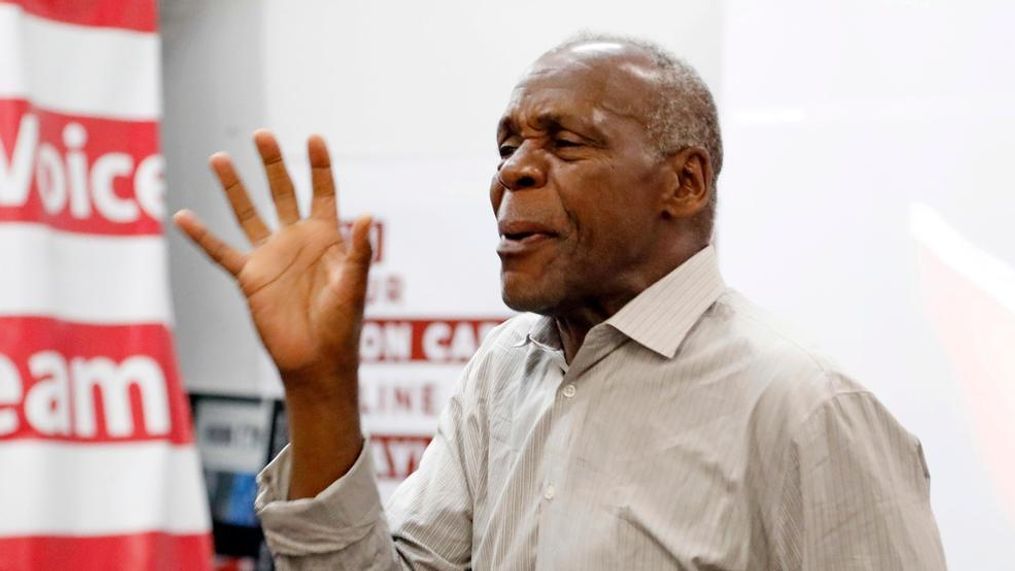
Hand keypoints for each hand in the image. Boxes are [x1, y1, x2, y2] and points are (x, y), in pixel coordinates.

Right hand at [174, 130, 372, 391]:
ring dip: (234, 187)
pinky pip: (220, 252)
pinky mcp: (249, 278)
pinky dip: (201, 236)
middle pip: (282, 192)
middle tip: (261, 135)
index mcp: (326, 237)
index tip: (313, 138)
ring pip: (248, 213)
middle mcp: (297, 240)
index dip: (319, 165)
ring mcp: (271, 256)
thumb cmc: (342, 326)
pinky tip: (182, 215)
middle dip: (273, 164)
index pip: (323, 192)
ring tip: (218, 157)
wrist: (316, 361)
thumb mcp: (353, 286)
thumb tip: (368, 216)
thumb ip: (359, 252)